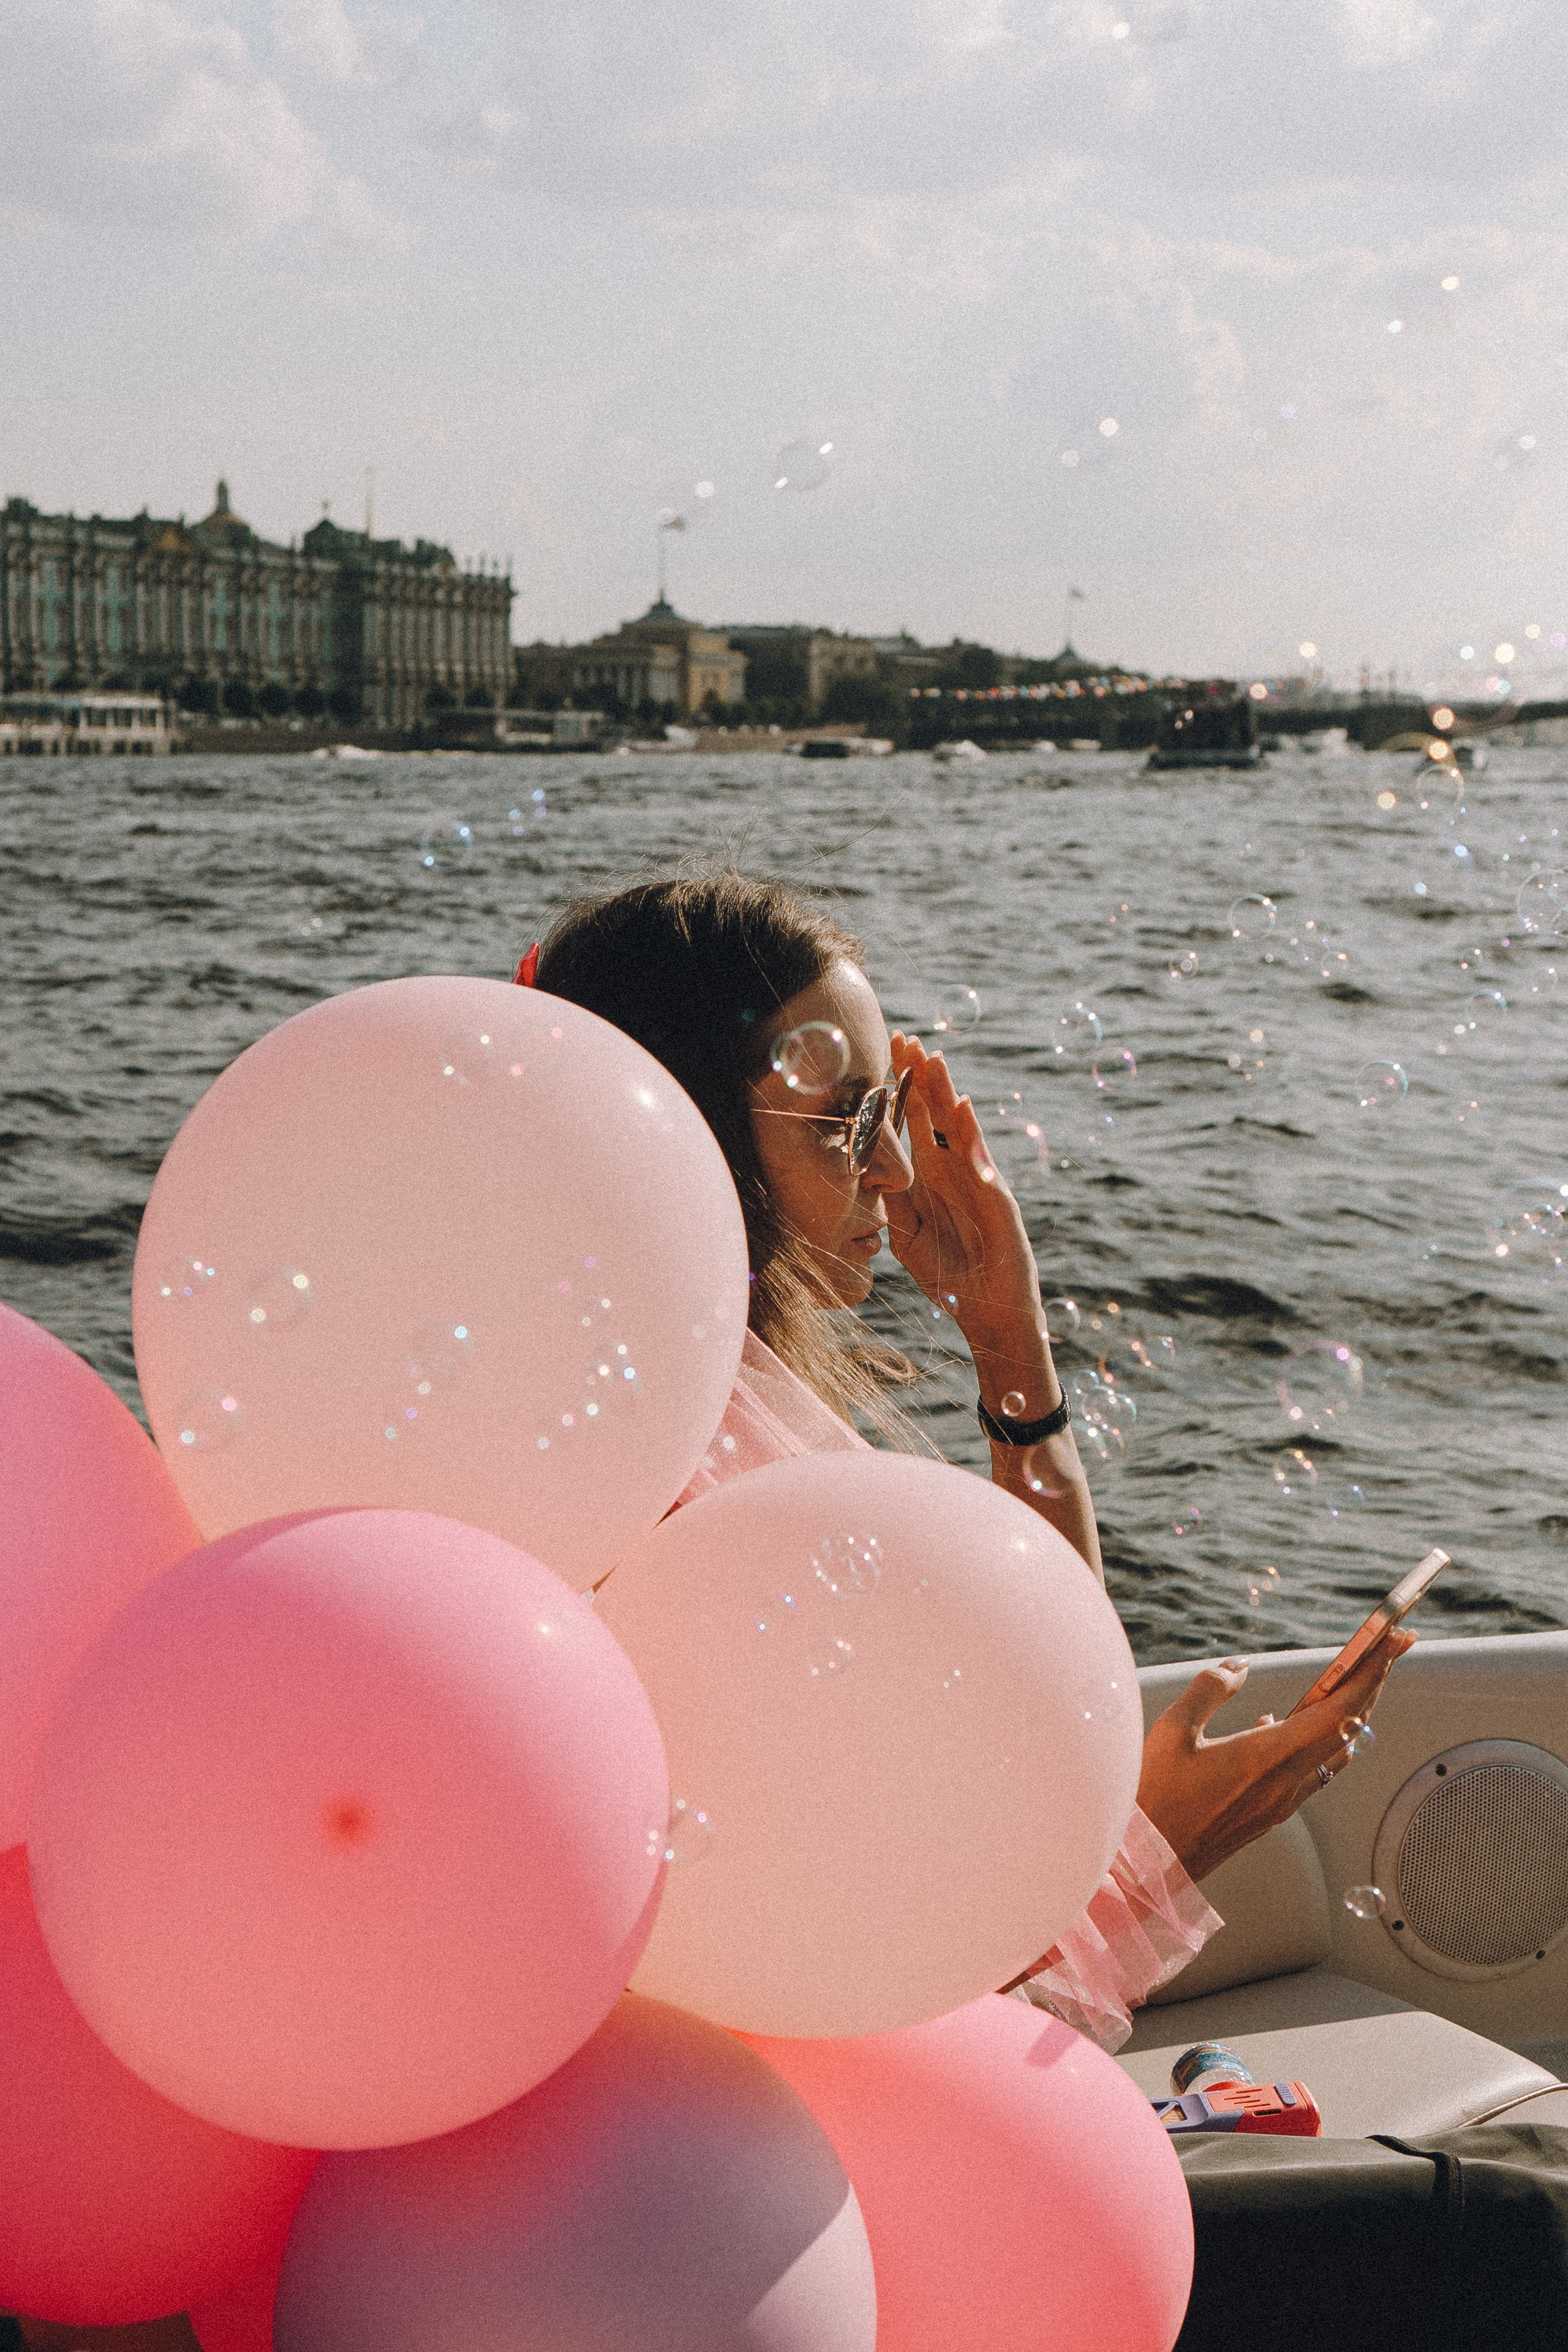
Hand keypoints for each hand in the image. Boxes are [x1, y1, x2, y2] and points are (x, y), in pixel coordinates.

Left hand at [884, 1034, 1049, 1376]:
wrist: (989, 1315)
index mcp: (932, 1176)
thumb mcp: (908, 1236)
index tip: (884, 1054)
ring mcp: (978, 1182)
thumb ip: (891, 1202)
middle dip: (920, 1077)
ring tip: (932, 1059)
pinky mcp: (998, 1201)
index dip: (901, 1090)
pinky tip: (962, 1108)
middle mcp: (955, 1171)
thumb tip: (863, 1172)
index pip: (915, 1123)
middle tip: (903, 1038)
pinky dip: (972, 1134)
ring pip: (960, 1128)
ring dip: (945, 1093)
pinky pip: (982, 1162)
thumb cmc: (950, 1277)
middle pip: (936, 1114)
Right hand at [1135, 1624, 1416, 1885]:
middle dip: (1375, 1678)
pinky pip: (1314, 1768)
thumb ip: (1211, 1689)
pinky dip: (1321, 1737)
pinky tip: (1293, 1723)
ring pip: (1337, 1748)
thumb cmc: (1158, 1799)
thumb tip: (1242, 1666)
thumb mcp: (1173, 1730)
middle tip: (1394, 1643)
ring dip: (1353, 1708)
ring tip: (1356, 1676)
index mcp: (1268, 1755)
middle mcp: (1287, 1781)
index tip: (1394, 1640)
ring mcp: (1284, 1800)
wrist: (1151, 1864)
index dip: (1371, 1670)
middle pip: (1350, 1723)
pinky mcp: (1273, 1812)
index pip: (1339, 1707)